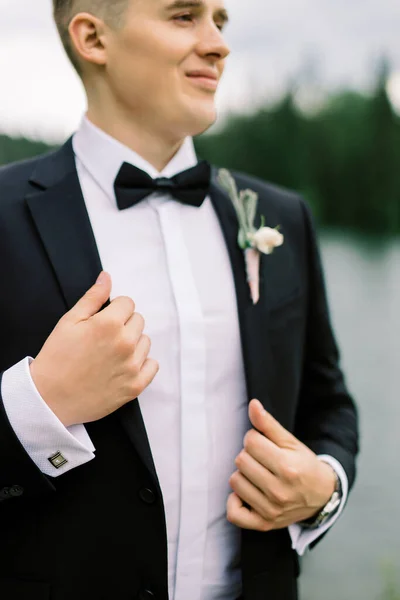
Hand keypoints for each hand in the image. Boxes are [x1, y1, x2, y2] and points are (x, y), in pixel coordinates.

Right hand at [30, 272, 158, 426]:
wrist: (49, 398)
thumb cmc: (56, 358)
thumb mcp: (69, 321)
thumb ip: (93, 297)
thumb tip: (107, 277)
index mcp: (109, 324)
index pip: (128, 303)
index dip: (114, 310)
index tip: (102, 321)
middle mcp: (125, 343)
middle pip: (139, 320)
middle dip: (124, 325)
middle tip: (104, 339)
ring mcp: (132, 366)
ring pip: (145, 342)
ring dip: (133, 344)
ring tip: (110, 354)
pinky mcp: (136, 386)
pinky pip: (152, 365)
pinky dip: (142, 364)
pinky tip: (123, 367)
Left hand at [227, 399, 335, 531]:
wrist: (321, 495)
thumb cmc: (303, 464)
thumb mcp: (290, 442)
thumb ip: (268, 424)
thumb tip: (253, 404)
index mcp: (287, 467)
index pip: (250, 442)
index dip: (254, 438)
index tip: (264, 444)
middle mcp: (278, 491)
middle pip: (241, 460)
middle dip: (249, 455)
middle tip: (263, 460)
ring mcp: (271, 510)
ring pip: (235, 481)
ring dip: (243, 474)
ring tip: (258, 474)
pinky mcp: (264, 524)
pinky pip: (233, 513)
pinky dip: (235, 501)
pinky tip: (246, 492)